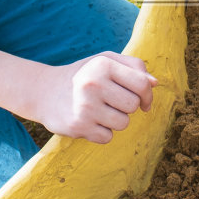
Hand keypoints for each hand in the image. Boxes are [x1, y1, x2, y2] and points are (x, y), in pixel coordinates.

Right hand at [30, 51, 156, 143]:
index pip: (142, 85)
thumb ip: (133, 67)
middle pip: (134, 106)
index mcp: (103, 64)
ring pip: (123, 123)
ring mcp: (85, 106)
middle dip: (127, 107)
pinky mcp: (78, 126)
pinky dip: (102, 132)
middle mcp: (93, 84)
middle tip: (110, 102)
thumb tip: (155, 84)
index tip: (144, 102)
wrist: (43, 92)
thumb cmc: (83, 75)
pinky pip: (107, 137)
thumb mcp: (104, 61)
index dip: (148, 96)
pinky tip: (89, 121)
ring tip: (98, 111)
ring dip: (115, 121)